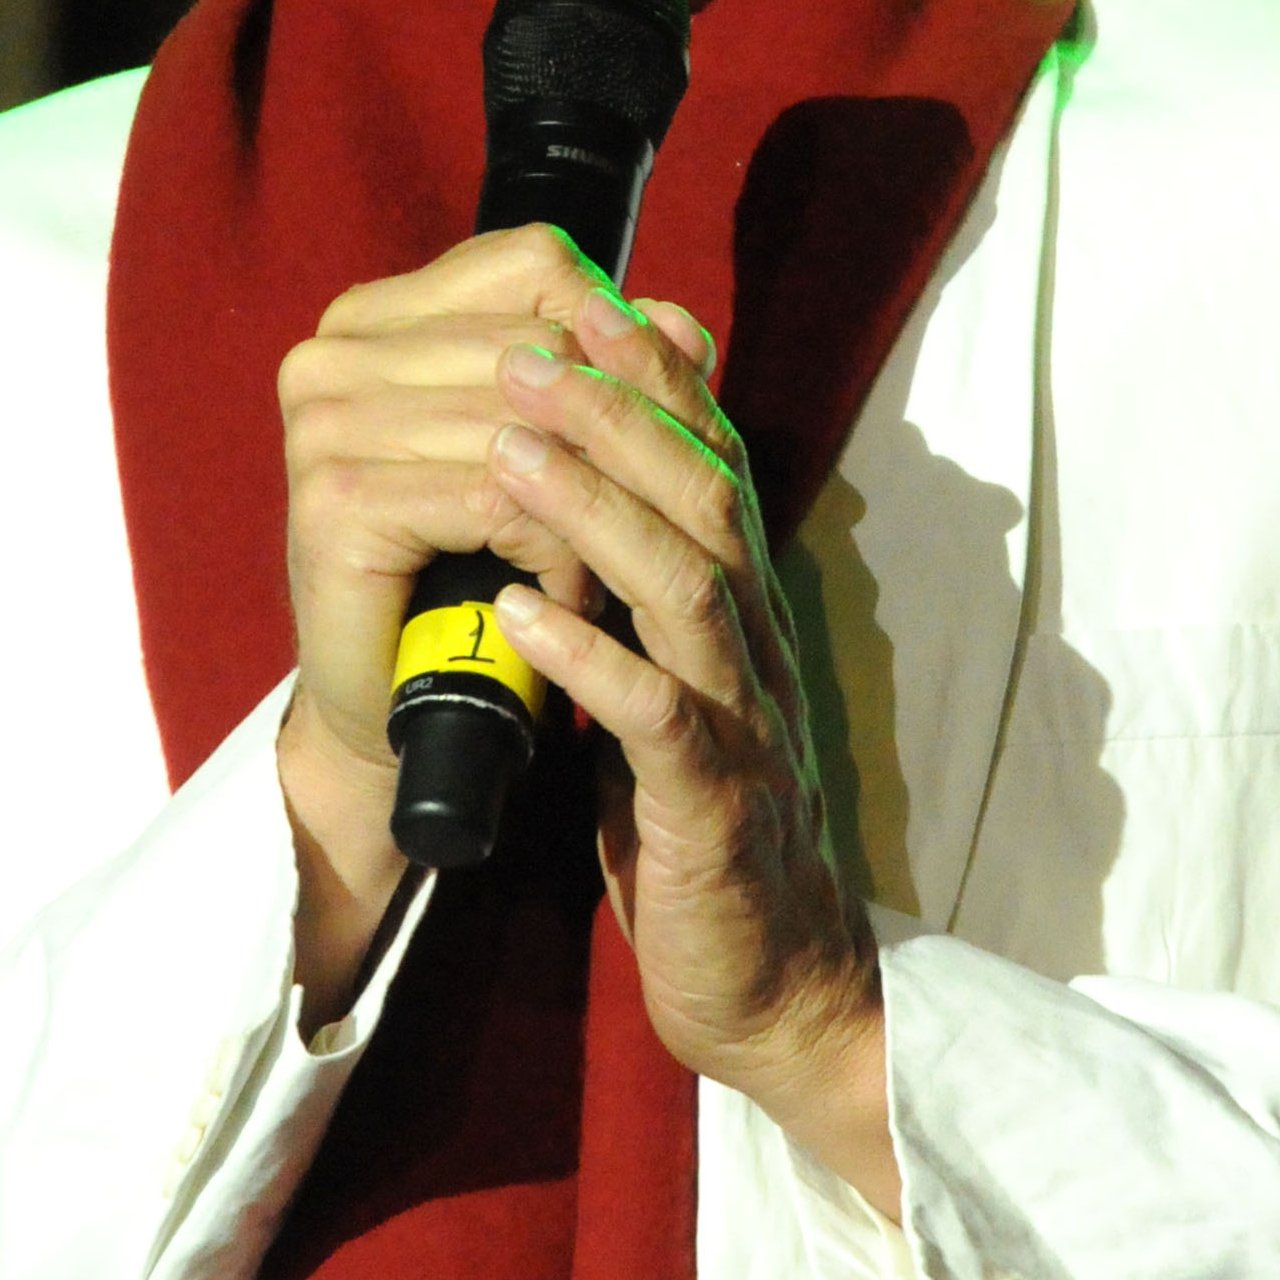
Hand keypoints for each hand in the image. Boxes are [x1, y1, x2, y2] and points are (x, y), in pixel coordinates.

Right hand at [274, 225, 625, 1025]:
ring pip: (525, 425)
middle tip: (654, 504)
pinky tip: (571, 598)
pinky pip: (497, 500)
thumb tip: (687, 323)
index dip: (614, 323)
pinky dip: (556, 554)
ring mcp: (323, 424)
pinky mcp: (335, 503)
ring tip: (616, 567)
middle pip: (538, 344)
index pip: (531, 264)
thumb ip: (612, 374)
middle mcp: (331, 352)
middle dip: (614, 427)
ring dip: (593, 506)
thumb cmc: (472, 565)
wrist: (398, 699)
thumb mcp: (551, 454)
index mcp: (373, 315)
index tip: (657, 399)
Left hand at [487, 289, 901, 1217]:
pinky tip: (517, 612)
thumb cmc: (700, 822)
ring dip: (594, 507)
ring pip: (685, 583)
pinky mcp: (715, 808)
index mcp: (740, 605)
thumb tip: (581, 475)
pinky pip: (658, 717)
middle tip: (520, 348)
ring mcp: (743, 721)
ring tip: (507, 450)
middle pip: (700, 493)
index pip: (705, 456)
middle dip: (612, 410)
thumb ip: (640, 583)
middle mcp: (754, 642)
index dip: (645, 372)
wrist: (772, 982)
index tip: (567, 296)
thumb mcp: (669, 678)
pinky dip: (589, 657)